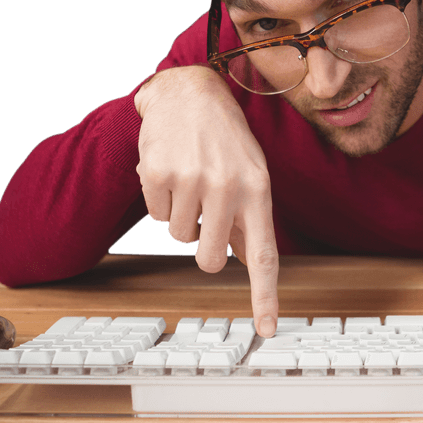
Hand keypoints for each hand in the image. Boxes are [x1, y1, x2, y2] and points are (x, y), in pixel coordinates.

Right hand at [134, 66, 278, 336]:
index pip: (263, 255)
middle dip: (204, 247)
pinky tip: (173, 169)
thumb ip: (250, 218)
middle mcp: (227, 187)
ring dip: (182, 214)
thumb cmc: (225, 138)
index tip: (265, 329)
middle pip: (208, 258)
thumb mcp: (252, 172)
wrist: (189, 92)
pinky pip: (157, 214)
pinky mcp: (158, 174)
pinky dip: (161, 198)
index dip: (264, 296)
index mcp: (258, 190)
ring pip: (179, 236)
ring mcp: (191, 180)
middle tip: (206, 214)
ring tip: (192, 177)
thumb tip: (249, 262)